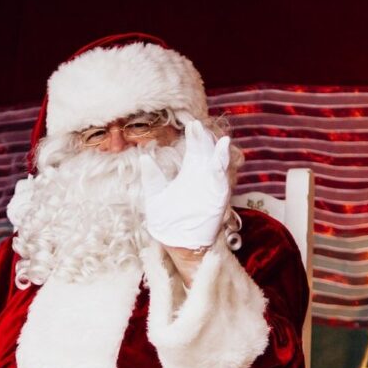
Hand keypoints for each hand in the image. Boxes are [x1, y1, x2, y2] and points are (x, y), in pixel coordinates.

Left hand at [140, 121, 231, 249]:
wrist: (176, 243)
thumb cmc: (166, 221)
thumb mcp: (155, 196)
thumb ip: (152, 178)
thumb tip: (144, 158)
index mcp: (189, 172)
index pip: (194, 148)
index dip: (194, 136)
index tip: (192, 124)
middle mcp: (203, 176)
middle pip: (207, 152)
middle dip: (205, 139)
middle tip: (199, 126)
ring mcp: (212, 187)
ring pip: (218, 164)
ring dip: (219, 152)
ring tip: (219, 139)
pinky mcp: (218, 199)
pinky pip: (222, 182)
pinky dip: (222, 169)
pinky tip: (222, 156)